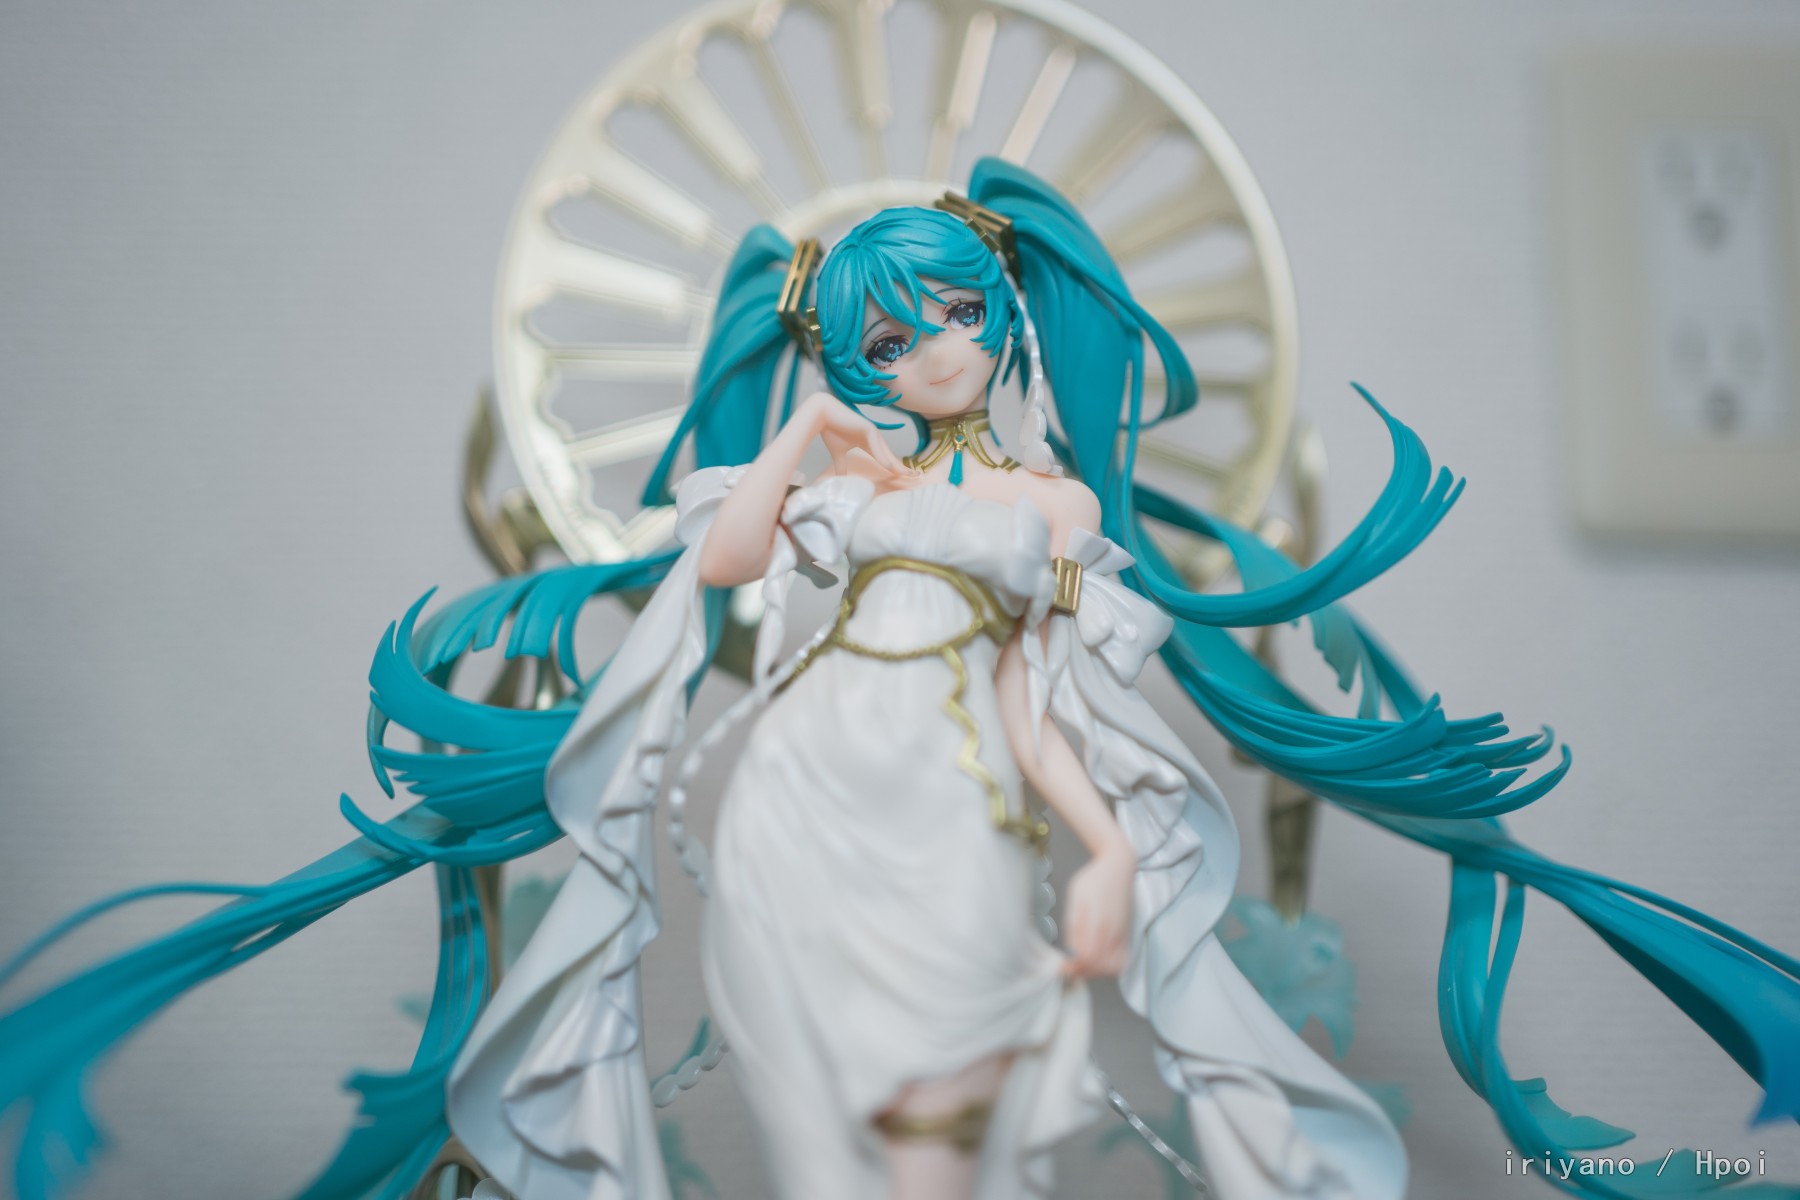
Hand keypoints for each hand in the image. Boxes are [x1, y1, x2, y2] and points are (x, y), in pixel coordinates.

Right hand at [799, 391, 911, 477]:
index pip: (885, 458)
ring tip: (906, 474)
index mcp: (869, 443)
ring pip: (886, 452)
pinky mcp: (868, 427)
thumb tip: (840, 480)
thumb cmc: (830, 430)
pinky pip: (876, 445)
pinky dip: (882, 456)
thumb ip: (842, 466)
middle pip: (890, 456)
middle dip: (903, 467)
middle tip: (916, 476)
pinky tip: (890, 466)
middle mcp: (874, 438)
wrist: (821, 414)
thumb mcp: (837, 454)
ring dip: (896, 464)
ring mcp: (872, 431)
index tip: (905, 477)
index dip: (896, 468)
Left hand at [1060, 840, 1134, 979]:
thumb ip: (1074, 926)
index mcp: (1098, 923)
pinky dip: (1110, 967)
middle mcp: (1113, 933)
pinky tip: (1097, 961)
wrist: (1118, 867)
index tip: (1060, 966)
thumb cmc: (1093, 880)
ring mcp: (1122, 935)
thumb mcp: (1076, 898)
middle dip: (1082, 972)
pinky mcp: (1127, 935)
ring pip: (1111, 968)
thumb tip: (1070, 951)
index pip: (1086, 958)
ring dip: (1096, 972)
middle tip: (1068, 967)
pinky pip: (1122, 961)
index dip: (1072, 966)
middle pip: (1099, 967)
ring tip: (1081, 965)